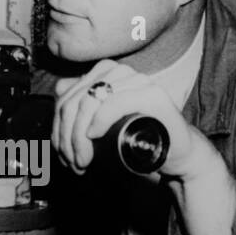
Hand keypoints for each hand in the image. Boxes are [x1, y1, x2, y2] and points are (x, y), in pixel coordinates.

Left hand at [52, 59, 213, 182]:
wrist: (177, 153)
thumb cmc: (141, 138)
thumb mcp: (104, 120)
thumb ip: (84, 101)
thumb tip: (59, 89)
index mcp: (105, 72)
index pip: (66, 96)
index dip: (58, 128)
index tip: (63, 157)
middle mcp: (120, 72)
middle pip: (75, 100)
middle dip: (67, 136)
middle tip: (73, 163)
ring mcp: (137, 81)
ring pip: (91, 102)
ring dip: (80, 135)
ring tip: (83, 160)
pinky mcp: (153, 95)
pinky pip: (117, 101)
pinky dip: (101, 119)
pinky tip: (93, 135)